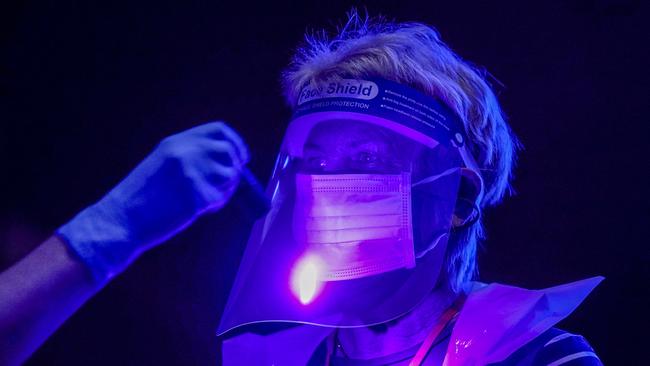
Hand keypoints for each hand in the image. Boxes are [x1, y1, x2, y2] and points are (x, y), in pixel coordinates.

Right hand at [57, 122, 248, 281]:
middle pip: (229, 152)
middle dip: (235, 168)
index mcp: (175, 143)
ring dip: (226, 188)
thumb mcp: (163, 164)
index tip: (241, 157)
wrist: (121, 220)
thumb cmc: (143, 198)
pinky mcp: (196, 196)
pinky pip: (220, 198)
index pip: (219, 130)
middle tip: (226, 184)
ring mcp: (191, 173)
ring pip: (230, 175)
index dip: (236, 143)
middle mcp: (185, 152)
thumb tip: (227, 162)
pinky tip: (199, 210)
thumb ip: (190, 156)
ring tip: (208, 198)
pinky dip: (215, 205)